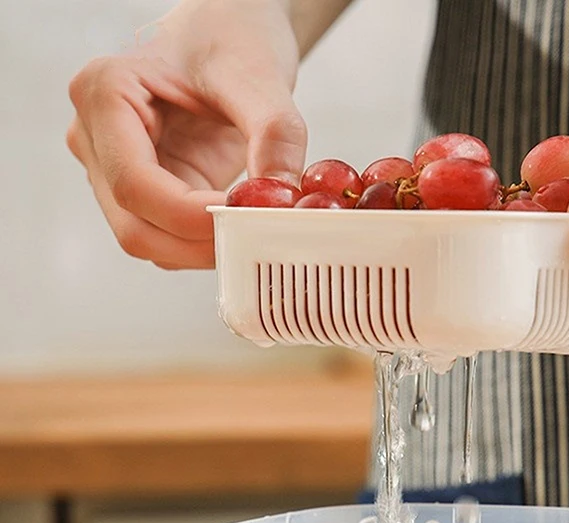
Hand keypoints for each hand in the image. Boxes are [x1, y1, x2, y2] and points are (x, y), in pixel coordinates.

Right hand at [67, 0, 306, 269]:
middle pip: (136, 227)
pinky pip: (170, 237)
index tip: (247, 219)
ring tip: (257, 231)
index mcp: (105, 95)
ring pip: (151, 241)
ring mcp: (115, 169)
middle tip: (258, 238)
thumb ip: (274, 135)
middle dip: (199, 245)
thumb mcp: (259, 77)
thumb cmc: (231, 38)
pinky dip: (206, 245)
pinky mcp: (147, 191)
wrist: (231, 34)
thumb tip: (281, 200)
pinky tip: (243, 227)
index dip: (192, 218)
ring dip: (204, 251)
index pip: (136, 185)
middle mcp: (96, 138)